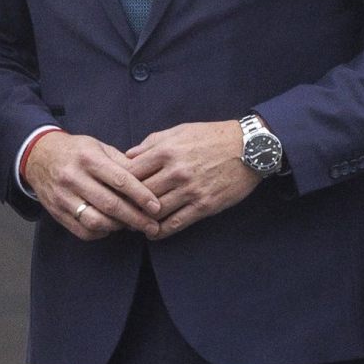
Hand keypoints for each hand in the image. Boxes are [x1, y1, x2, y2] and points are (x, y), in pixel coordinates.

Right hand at [26, 129, 161, 240]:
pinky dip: (101, 233)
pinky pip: (83, 231)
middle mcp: (73, 177)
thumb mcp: (99, 147)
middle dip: (135, 218)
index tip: (156, 207)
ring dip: (118, 227)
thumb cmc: (77, 152)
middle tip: (153, 226)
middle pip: (110, 204)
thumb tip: (148, 180)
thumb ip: (122, 163)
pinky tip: (111, 227)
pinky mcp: (56, 212)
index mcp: (88, 158)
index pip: (120, 180)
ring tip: (132, 226)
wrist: (38, 156)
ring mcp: (63, 197)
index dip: (141, 195)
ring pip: (96, 221)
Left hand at [126, 122, 261, 238]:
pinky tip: (153, 233)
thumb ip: (152, 143)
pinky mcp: (204, 205)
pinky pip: (176, 223)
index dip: (118, 183)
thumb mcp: (180, 131)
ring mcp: (190, 190)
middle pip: (140, 194)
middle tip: (118, 212)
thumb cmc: (212, 136)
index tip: (113, 191)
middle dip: (127, 204)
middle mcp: (176, 171)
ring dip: (142, 220)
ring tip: (134, 224)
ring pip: (156, 211)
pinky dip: (161, 231)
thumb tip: (128, 155)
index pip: (131, 172)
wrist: (249, 148)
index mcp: (166, 150)